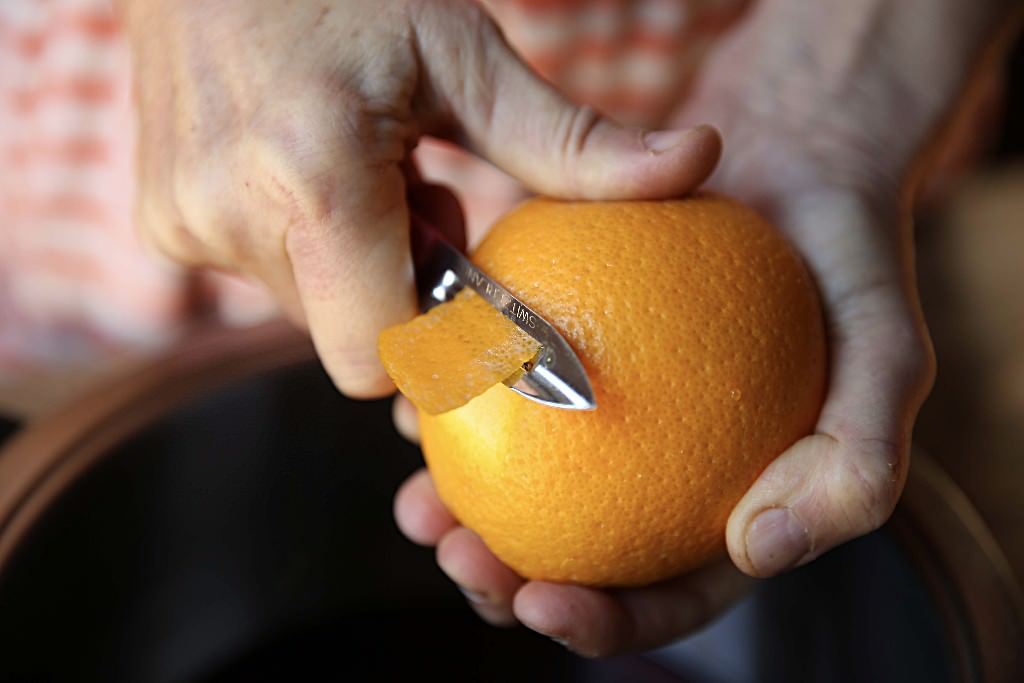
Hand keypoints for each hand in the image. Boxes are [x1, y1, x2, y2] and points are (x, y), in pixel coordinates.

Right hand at [118, 0, 719, 396]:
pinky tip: (324, 176)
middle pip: (355, 339)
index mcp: (314, 174)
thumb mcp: (464, 55)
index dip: (442, 350)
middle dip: (410, 300)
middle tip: (431, 209)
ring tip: (376, 175)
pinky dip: (314, 251)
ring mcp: (185, 223)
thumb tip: (698, 163)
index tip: (491, 314)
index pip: (383, 352)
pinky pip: (269, 279)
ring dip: (363, 270)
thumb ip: (570, 141)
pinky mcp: (164, 223)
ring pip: (314, 312)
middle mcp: (233, 213)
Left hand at [394, 0, 1015, 656]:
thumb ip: (853, 460)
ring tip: (417, 502)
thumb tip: (758, 550)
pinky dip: (456, 406)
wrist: (789, 159)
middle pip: (569, 558)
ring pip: (513, 486)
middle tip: (455, 554)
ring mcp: (595, 413)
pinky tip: (419, 402)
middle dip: (500, 583)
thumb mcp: (883, 355)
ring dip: (455, 510)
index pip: (662, 595)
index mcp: (723, 505)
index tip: (542, 604)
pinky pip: (494, 389)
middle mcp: (650, 470)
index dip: (600, 624)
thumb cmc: (843, 259)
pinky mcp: (553, 349)